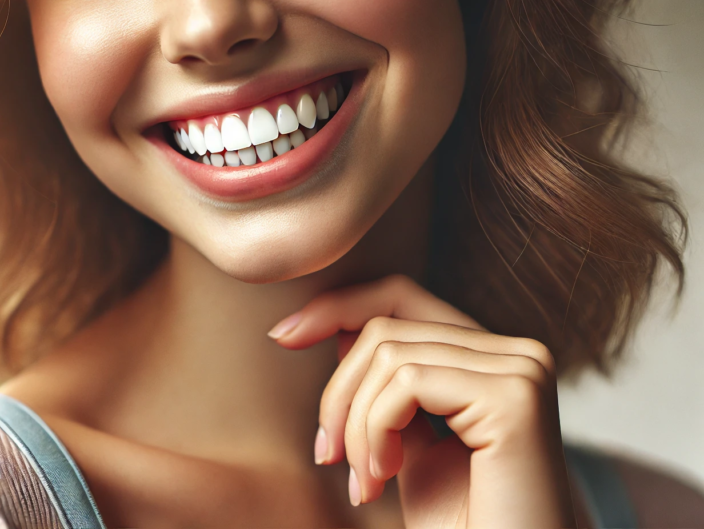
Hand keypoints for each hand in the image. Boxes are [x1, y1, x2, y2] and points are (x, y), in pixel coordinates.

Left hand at [267, 275, 574, 527]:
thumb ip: (386, 388)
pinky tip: (383, 476)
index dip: (337, 307)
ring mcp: (521, 369)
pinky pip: (407, 382)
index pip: (402, 297)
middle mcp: (517, 353)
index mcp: (493, 358)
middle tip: (328, 456)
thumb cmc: (461, 524)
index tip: (283, 335)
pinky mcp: (514, 395)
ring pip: (389, 355)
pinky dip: (376, 429)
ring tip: (364, 482)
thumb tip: (342, 330)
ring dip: (356, 425)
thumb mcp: (407, 443)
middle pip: (386, 325)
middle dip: (339, 393)